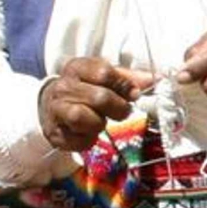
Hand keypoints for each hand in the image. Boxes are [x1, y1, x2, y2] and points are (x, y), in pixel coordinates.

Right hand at [39, 58, 155, 151]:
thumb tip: (154, 80)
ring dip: (99, 123)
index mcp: (77, 68)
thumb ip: (129, 78)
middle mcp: (63, 87)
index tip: (133, 94)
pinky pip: (77, 139)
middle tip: (121, 111)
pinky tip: (88, 132)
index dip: (124, 85)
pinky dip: (89, 139)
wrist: (52, 107)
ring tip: (100, 121)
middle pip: (99, 97)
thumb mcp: (104, 77)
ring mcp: (55, 110)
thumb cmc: (86, 89)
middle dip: (118, 108)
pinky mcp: (54, 133)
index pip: (104, 72)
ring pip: (81, 117)